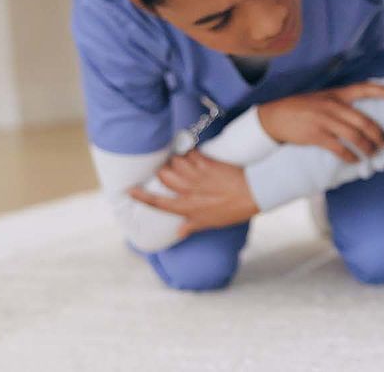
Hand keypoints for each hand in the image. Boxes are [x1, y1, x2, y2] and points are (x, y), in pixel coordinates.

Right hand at [129, 151, 259, 237]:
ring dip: (174, 160)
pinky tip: (193, 154)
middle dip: (161, 171)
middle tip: (165, 170)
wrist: (254, 193)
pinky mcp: (208, 163)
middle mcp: (189, 191)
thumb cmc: (233, 210)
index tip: (129, 190)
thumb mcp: (211, 223)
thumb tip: (178, 232)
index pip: (158, 203)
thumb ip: (192, 225)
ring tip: (179, 161)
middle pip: (163, 176)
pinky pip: (191, 153)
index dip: (141, 197)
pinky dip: (189, 152)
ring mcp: (198, 176)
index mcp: (188, 208)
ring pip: (174, 162)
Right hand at [256, 83, 383, 162]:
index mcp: (335, 94)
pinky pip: (339, 148)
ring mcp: (324, 121)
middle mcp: (332, 106)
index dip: (383, 91)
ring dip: (367, 147)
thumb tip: (361, 113)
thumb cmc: (300, 108)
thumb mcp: (321, 98)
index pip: (363, 88)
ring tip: (373, 154)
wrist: (274, 117)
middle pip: (363, 120)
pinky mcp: (316, 135)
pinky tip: (355, 161)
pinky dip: (350, 156)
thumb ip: (340, 102)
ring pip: (354, 135)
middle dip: (378, 134)